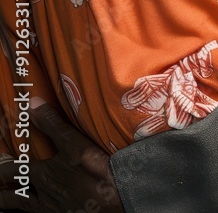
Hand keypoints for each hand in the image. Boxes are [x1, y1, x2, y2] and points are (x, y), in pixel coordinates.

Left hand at [0, 100, 122, 211]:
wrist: (117, 197)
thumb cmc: (95, 171)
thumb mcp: (74, 143)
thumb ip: (52, 124)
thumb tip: (32, 104)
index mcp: (43, 176)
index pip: (14, 170)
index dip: (3, 167)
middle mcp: (44, 197)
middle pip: (17, 197)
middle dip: (4, 194)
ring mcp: (54, 210)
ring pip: (28, 209)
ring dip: (17, 204)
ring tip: (8, 204)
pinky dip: (38, 212)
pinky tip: (45, 209)